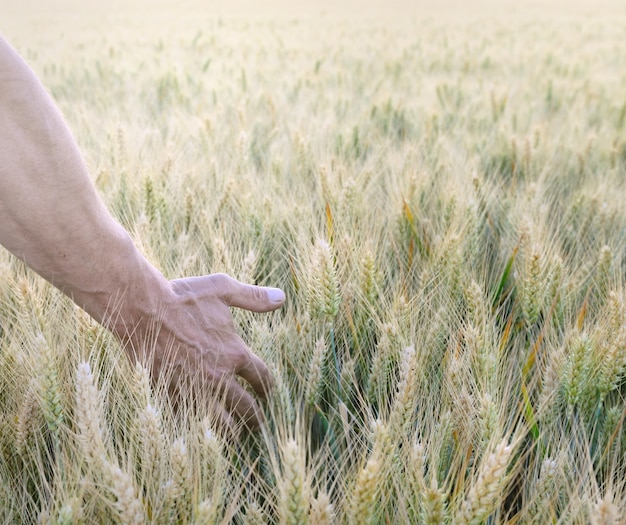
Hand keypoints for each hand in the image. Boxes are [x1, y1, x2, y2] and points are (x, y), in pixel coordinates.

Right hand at [125, 273, 284, 431]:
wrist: (142, 311)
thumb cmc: (183, 298)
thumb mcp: (223, 289)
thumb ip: (254, 297)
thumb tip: (281, 297)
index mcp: (235, 353)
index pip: (261, 378)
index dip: (267, 388)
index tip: (268, 394)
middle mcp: (219, 377)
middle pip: (246, 408)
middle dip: (255, 419)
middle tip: (258, 426)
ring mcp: (194, 389)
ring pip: (220, 424)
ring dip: (231, 432)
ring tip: (235, 436)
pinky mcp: (170, 396)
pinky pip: (189, 422)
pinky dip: (196, 430)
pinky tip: (199, 433)